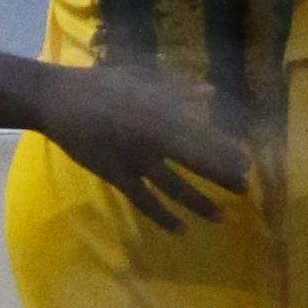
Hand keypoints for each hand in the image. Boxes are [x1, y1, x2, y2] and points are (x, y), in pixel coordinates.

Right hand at [36, 60, 251, 230]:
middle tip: (244, 188)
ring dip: (199, 202)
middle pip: (195, 161)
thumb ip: (177, 89)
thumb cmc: (103, 85)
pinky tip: (181, 228)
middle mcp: (153, 137)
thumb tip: (209, 92)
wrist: (60, 100)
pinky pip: (144, 201)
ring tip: (221, 216)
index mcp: (162, 111)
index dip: (226, 149)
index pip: (203, 133)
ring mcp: (135, 159)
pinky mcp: (117, 175)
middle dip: (222, 176)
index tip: (248, 161)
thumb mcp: (142, 79)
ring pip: (174, 186)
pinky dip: (163, 216)